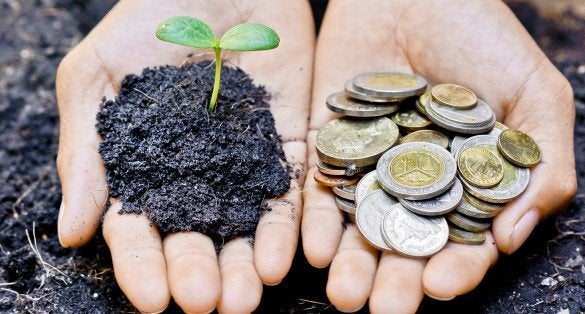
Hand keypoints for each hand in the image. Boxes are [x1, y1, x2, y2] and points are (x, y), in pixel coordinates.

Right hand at [56, 0, 313, 311]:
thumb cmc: (145, 20)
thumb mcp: (96, 77)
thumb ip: (86, 152)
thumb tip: (71, 231)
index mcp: (149, 170)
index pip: (143, 231)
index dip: (144, 266)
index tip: (152, 297)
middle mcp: (200, 176)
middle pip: (201, 237)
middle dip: (202, 273)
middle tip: (206, 304)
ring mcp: (248, 161)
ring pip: (251, 224)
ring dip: (249, 262)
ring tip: (248, 294)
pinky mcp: (293, 140)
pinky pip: (298, 188)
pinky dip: (295, 223)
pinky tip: (293, 254)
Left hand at [302, 0, 576, 311]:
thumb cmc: (485, 37)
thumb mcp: (536, 96)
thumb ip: (542, 167)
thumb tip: (513, 239)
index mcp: (464, 184)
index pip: (461, 239)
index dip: (456, 265)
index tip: (440, 285)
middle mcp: (413, 185)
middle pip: (404, 244)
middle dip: (395, 280)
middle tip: (383, 309)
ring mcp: (367, 167)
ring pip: (356, 228)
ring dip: (350, 264)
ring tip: (344, 293)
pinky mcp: (326, 144)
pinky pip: (316, 189)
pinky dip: (314, 219)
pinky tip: (312, 248)